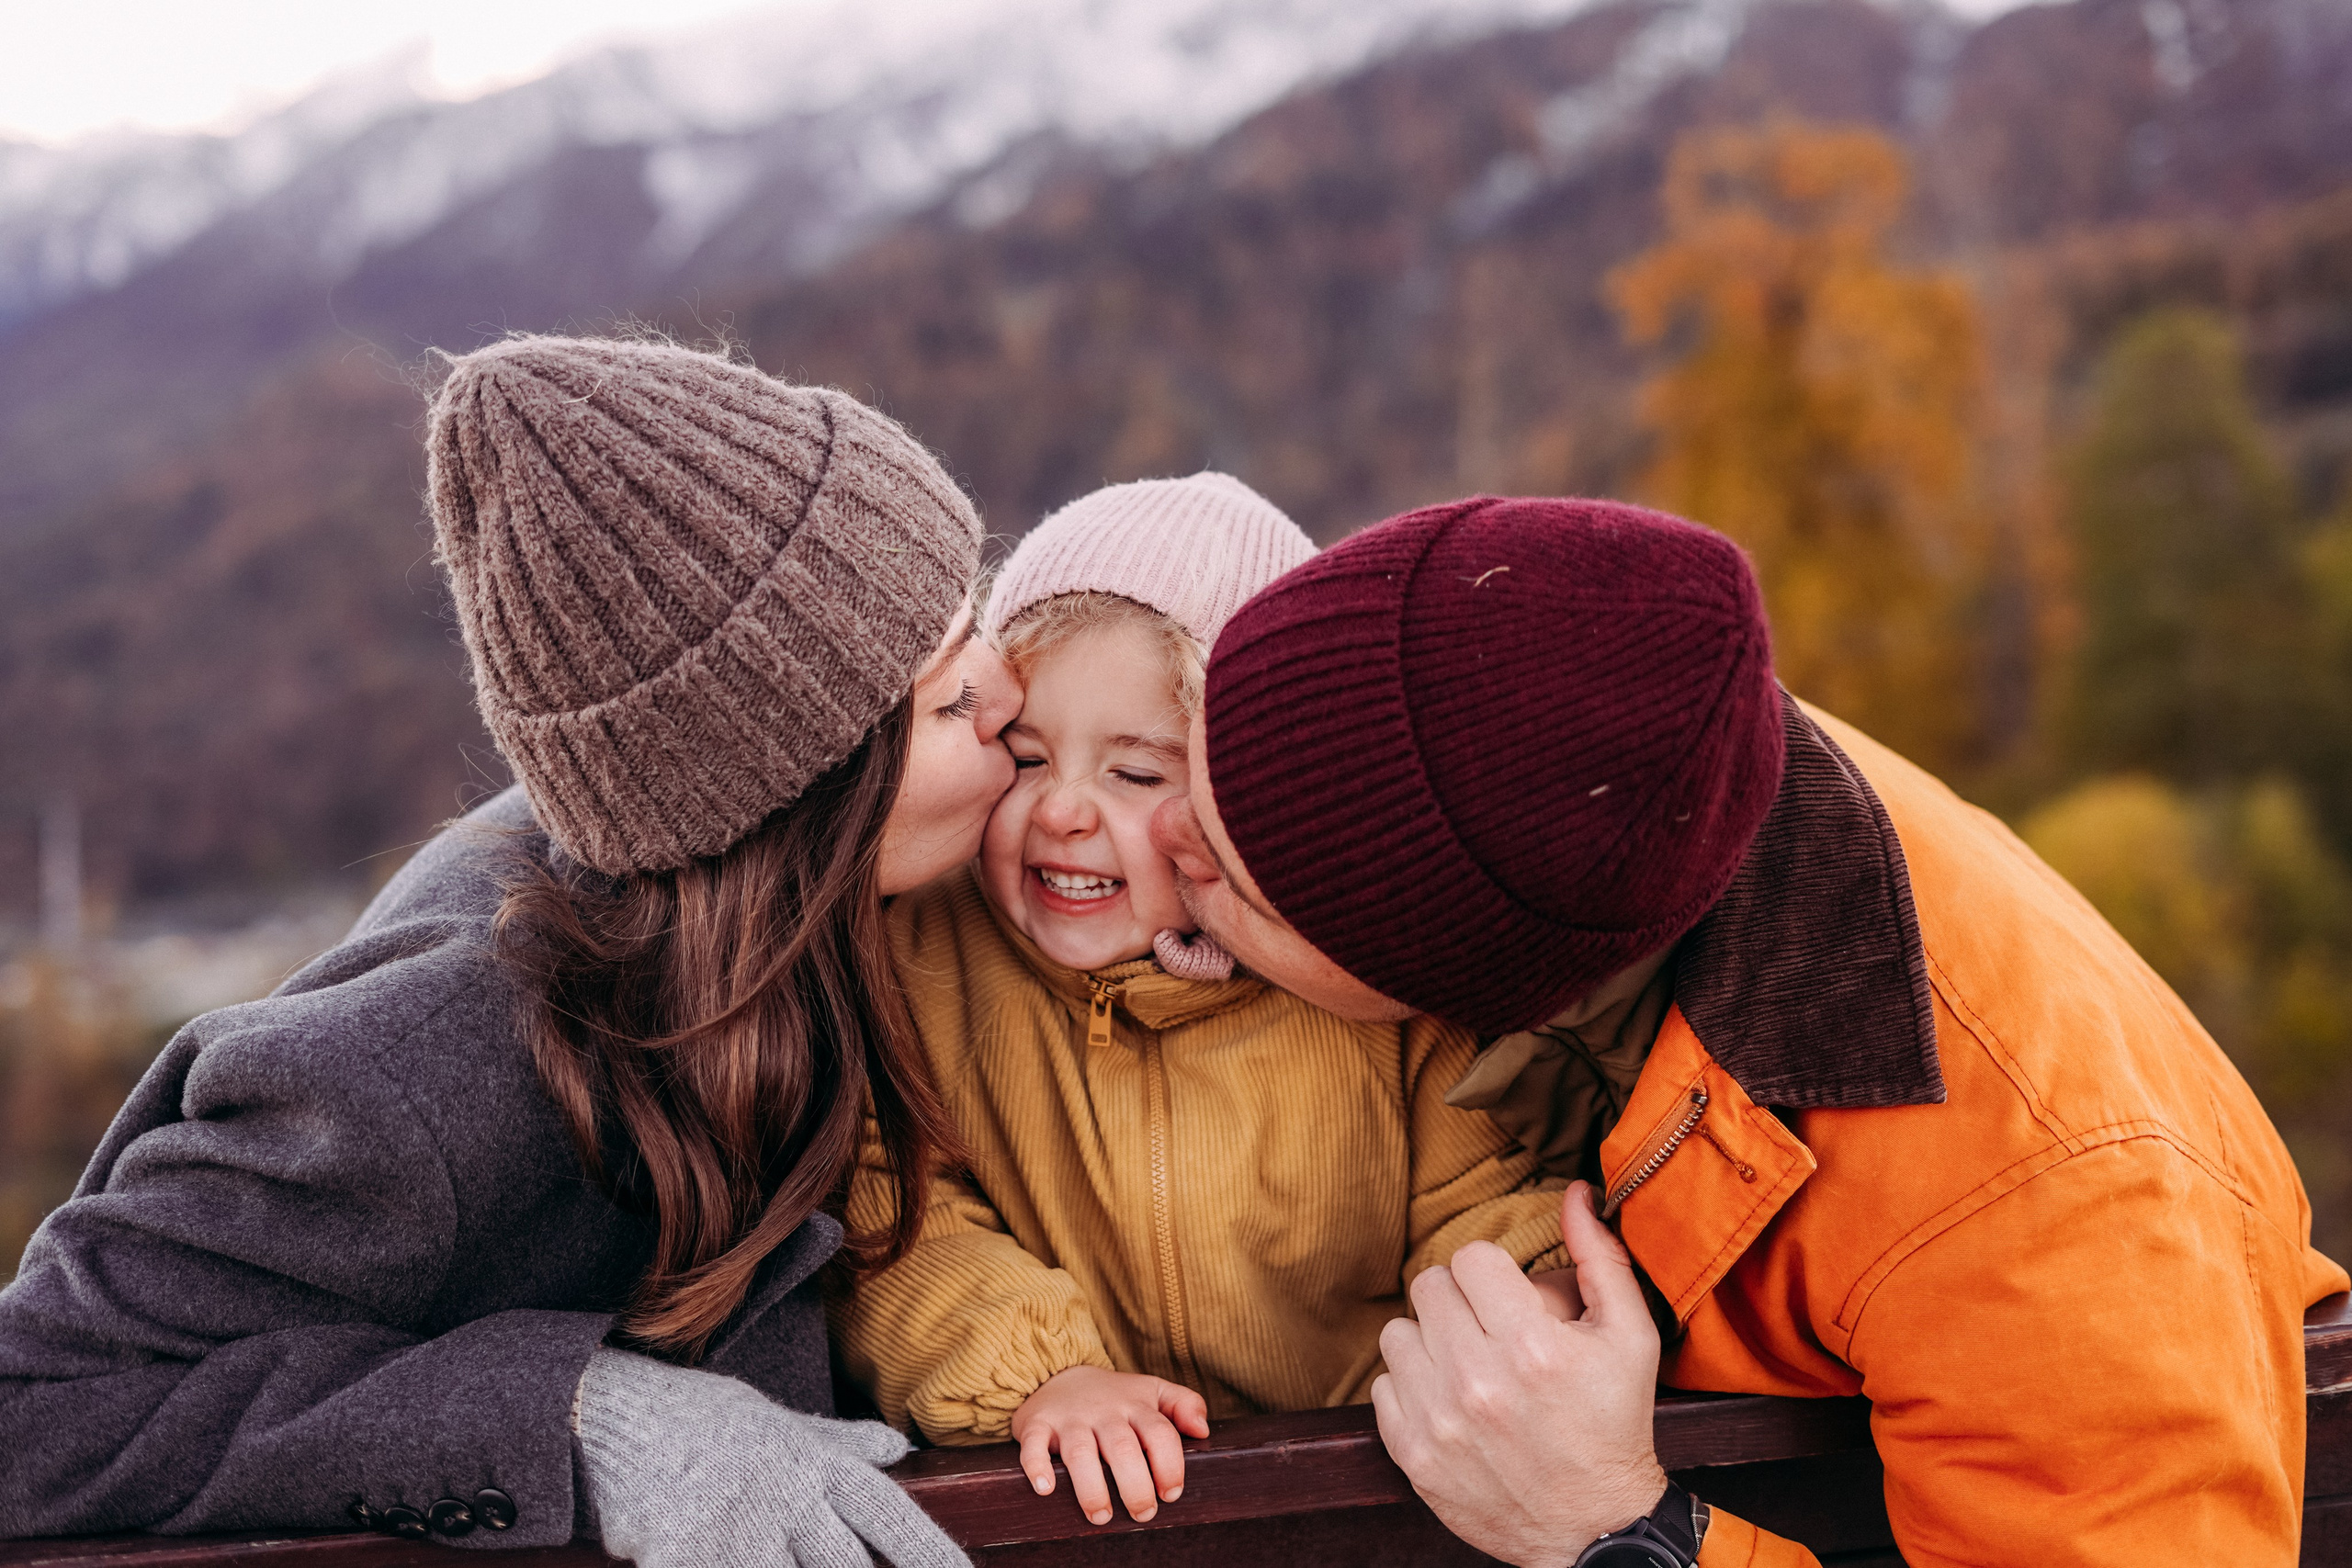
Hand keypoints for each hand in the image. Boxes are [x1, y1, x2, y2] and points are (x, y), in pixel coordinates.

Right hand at [574, 1347, 968, 1567]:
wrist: (616, 1416)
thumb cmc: (705, 1420)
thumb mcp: (779, 1422)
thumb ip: (841, 1443)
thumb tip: (900, 1446)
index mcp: (815, 1465)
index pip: (890, 1518)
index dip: (932, 1556)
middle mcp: (786, 1499)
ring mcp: (735, 1530)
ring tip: (784, 1564)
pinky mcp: (684, 1555)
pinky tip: (735, 1567)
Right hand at [1009, 1365, 1209, 1525]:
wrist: (1057, 1373)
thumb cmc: (1113, 1396)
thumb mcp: (1152, 1390)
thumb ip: (1184, 1404)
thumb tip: (1203, 1430)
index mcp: (1135, 1406)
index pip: (1160, 1434)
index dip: (1169, 1465)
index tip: (1171, 1494)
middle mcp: (1104, 1412)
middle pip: (1123, 1449)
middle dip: (1135, 1486)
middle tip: (1142, 1513)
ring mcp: (1070, 1419)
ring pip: (1080, 1453)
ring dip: (1092, 1489)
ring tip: (1101, 1516)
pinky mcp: (1037, 1424)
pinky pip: (1033, 1445)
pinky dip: (1037, 1467)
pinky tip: (1045, 1489)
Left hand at [1371, 1183, 1666, 1566]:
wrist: (1594, 1528)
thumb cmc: (1614, 1424)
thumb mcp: (1629, 1336)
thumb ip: (1600, 1256)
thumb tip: (1576, 1191)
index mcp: (1532, 1345)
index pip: (1471, 1258)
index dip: (1492, 1272)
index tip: (1508, 1297)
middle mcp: (1479, 1381)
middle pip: (1429, 1287)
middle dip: (1460, 1300)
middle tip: (1488, 1327)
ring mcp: (1440, 1420)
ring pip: (1398, 1332)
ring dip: (1430, 1341)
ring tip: (1467, 1363)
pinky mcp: (1413, 1454)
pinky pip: (1382, 1385)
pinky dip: (1411, 1387)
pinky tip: (1450, 1401)